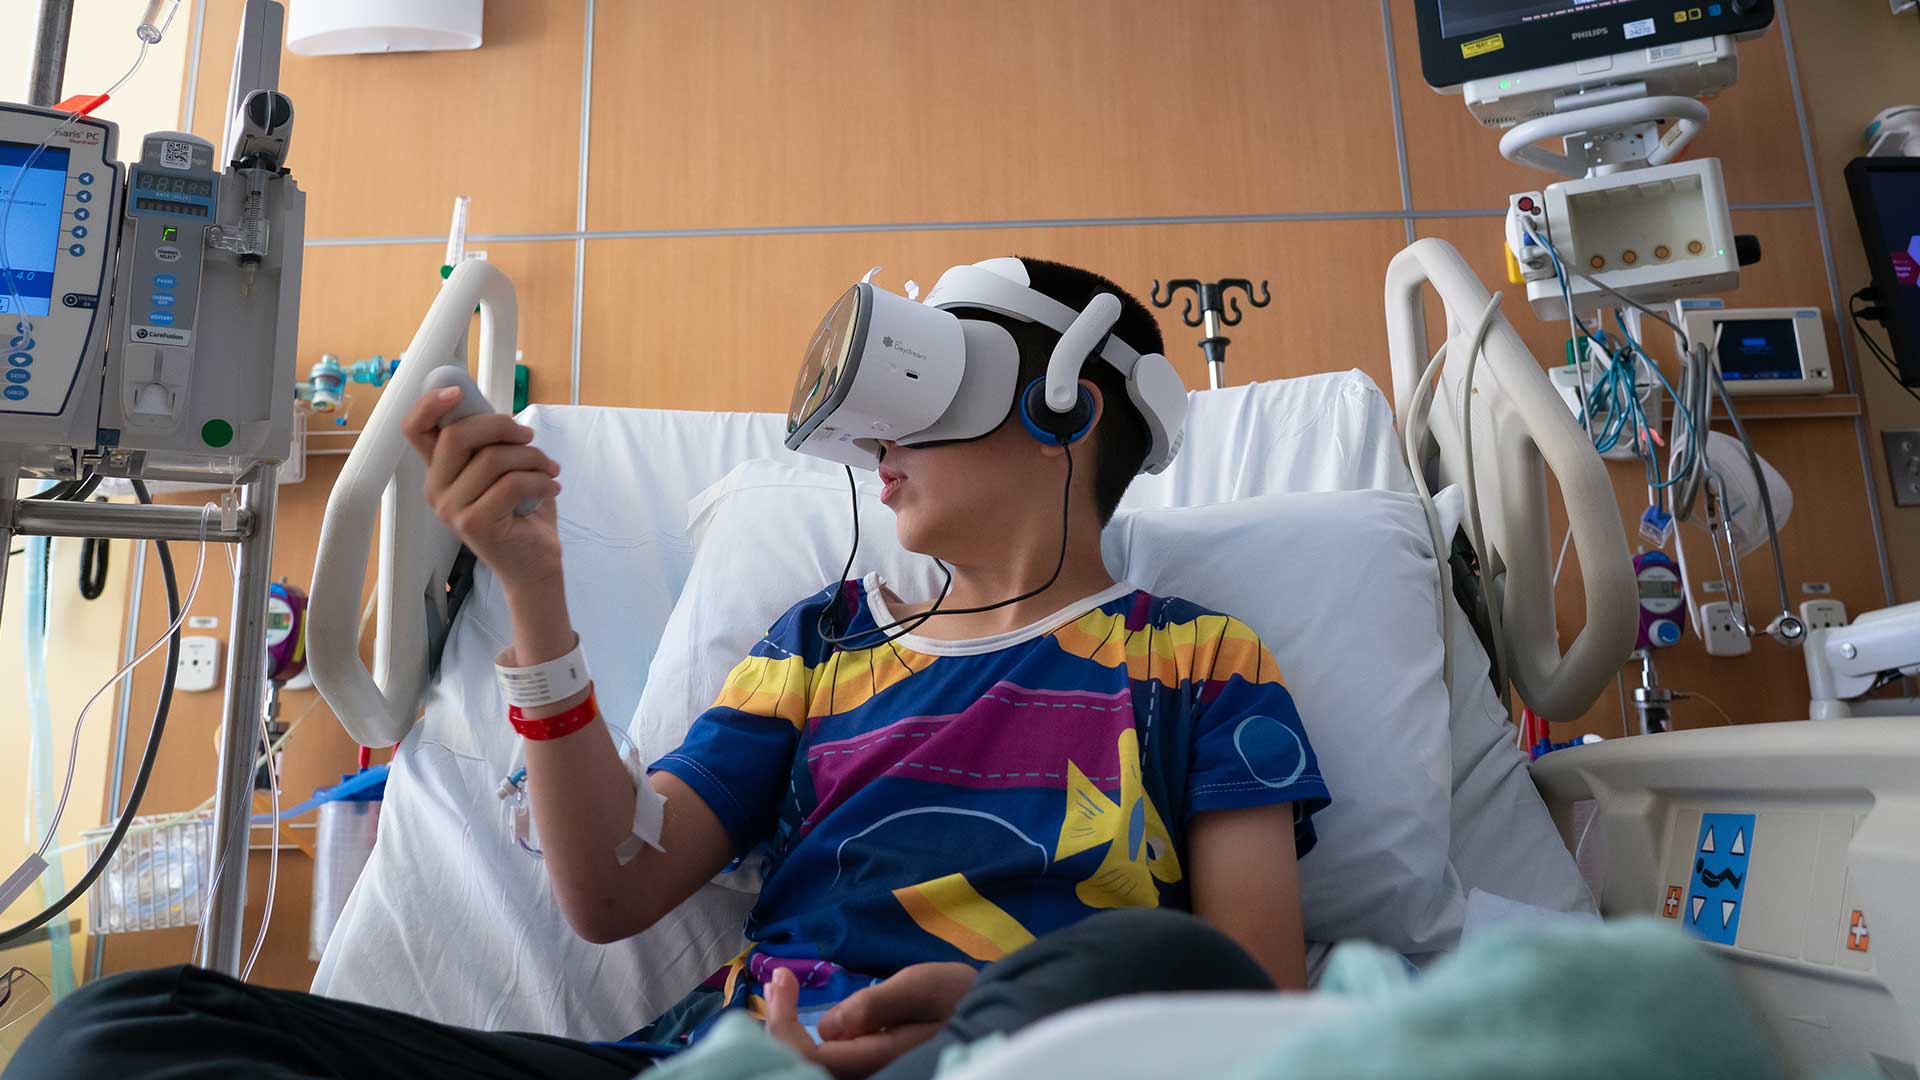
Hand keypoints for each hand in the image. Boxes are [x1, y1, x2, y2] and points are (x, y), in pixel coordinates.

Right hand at [402, 385, 563, 592]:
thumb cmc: (521, 513)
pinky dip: (541, 481)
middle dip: (503, 426)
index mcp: (440, 471)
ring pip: (493, 458)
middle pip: (457, 434)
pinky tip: (551, 488)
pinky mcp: (475, 523)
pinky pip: (512, 483)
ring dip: (532, 457)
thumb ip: (490, 442)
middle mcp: (436, 489)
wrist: (534, 564)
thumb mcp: (503, 469)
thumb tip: (490, 408)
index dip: (429, 403)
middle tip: (529, 438)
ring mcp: (452, 509)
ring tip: (549, 470)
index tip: (459, 391)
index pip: (415, 429)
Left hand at [764, 963, 975, 1079]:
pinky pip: (823, 1065)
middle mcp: (869, 1078)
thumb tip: (827, 1027)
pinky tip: (797, 1013)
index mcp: (879, 1062)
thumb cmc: (958, 997)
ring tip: (782, 990)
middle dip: (778, 1025)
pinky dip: (802, 1039)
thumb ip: (875, 1006)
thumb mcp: (922, 988)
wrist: (993, 1018)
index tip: (782, 978)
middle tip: (778, 981)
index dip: (783, 1023)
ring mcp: (869, 1078)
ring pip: (809, 1068)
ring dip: (787, 1031)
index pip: (809, 1058)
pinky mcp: (869, 1074)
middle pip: (801, 1068)